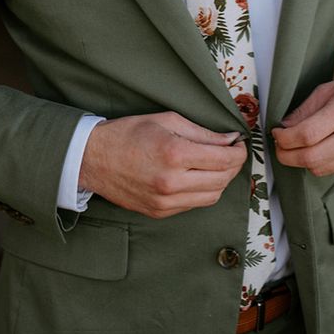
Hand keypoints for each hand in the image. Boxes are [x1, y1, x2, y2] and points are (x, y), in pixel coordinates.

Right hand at [79, 111, 247, 218]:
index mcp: (174, 154)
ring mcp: (165, 202)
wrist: (93, 159)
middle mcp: (172, 182)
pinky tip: (199, 177)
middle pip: (222, 180)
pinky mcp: (159, 212)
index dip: (239, 152)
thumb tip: (229, 140)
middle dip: (234, 165)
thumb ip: (202, 133)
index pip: (224, 160)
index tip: (240, 143)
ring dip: (221, 181)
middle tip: (232, 152)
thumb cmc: (128, 133)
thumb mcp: (166, 121)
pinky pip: (193, 204)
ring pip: (211, 196)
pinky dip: (203, 191)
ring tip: (217, 164)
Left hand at [271, 71, 333, 176]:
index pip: (308, 134)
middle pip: (311, 158)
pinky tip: (324, 146)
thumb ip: (305, 110)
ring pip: (320, 169)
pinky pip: (333, 170)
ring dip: (302, 159)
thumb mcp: (331, 88)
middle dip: (286, 155)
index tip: (276, 132)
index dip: (284, 138)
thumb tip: (283, 128)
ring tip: (299, 144)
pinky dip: (322, 161)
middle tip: (279, 144)